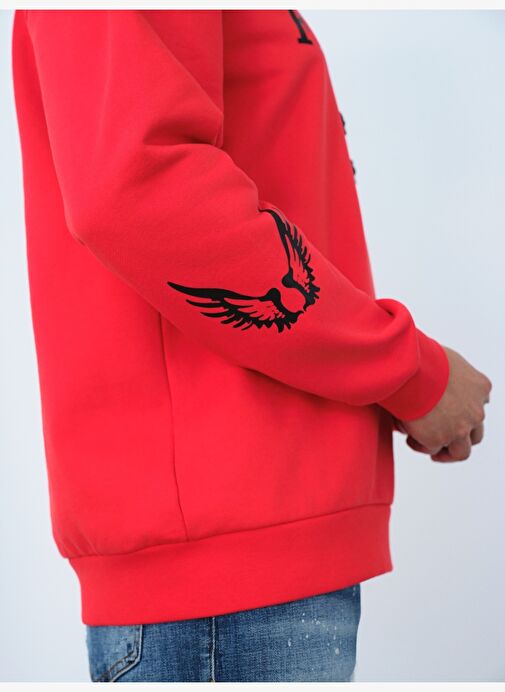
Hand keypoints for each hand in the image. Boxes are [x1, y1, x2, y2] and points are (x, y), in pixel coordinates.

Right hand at [395, 346, 491, 461]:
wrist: (410, 369)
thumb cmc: (422, 357)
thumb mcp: (447, 360)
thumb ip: (451, 375)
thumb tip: (435, 381)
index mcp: (480, 387)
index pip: (479, 405)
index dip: (464, 412)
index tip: (451, 414)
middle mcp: (476, 411)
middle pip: (476, 433)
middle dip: (460, 437)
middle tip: (445, 437)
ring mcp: (460, 428)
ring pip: (461, 451)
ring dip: (446, 452)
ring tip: (430, 448)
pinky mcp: (439, 439)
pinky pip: (432, 449)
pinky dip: (421, 445)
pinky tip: (410, 437)